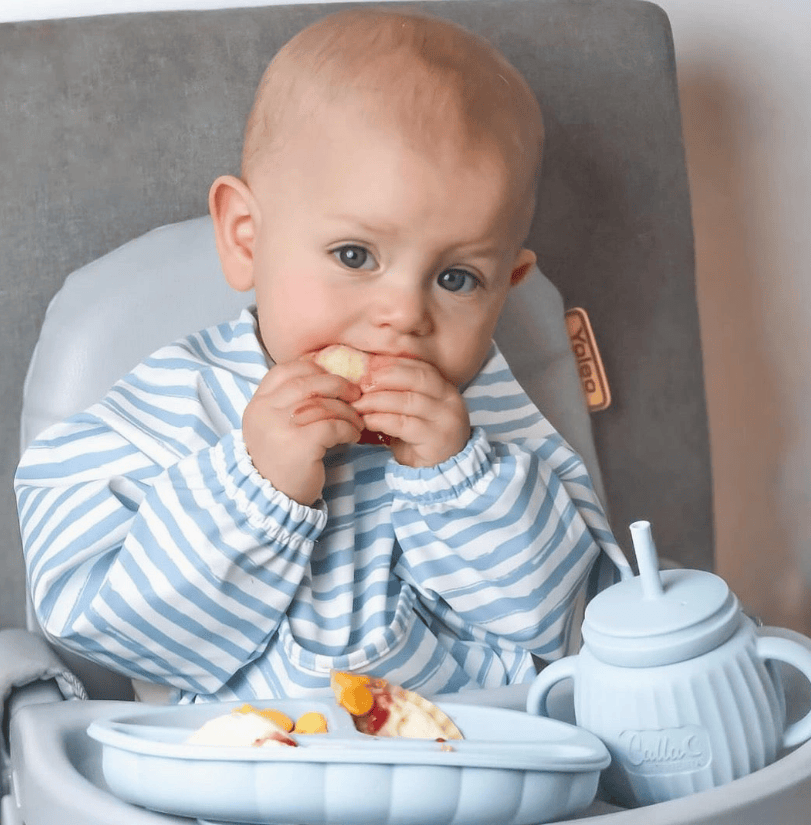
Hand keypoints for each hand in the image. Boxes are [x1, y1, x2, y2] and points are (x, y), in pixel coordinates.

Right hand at [242, 360, 362, 504]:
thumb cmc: (280, 460)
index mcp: (258, 404)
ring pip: (323, 404)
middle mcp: (265, 412)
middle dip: (337, 385)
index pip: (285, 371)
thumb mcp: (274, 427)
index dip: (313, 370)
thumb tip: (327, 380)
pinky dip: (348, 428)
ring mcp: (280, 427)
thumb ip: (288, 404)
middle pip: (308, 383)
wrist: (272, 500)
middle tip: (355, 395)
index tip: (331, 380)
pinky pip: (333, 425)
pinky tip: (352, 436)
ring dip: (347, 411)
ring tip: (357, 422)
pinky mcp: (300, 445)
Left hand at [352, 358, 469, 466]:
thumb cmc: (420, 439)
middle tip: (360, 384)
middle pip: (416, 378)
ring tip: (358, 405)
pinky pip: (403, 424)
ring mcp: (447, 421)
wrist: (438, 473)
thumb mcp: (413, 411)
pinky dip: (381, 420)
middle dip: (384, 378)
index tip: (368, 366)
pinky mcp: (436, 440)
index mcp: (446, 388)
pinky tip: (367, 421)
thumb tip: (368, 371)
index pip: (420, 366)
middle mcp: (451, 401)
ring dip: (377, 400)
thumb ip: (399, 392)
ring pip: (408, 401)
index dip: (393, 363)